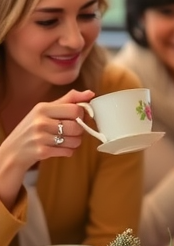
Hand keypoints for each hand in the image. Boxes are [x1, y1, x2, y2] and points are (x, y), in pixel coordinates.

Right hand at [0, 89, 94, 209]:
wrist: (12, 152)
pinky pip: (68, 152)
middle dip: (79, 131)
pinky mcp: (42, 152)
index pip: (75, 109)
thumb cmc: (32, 129)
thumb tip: (90, 93)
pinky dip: (68, 151)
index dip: (81, 115)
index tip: (78, 118)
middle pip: (77, 126)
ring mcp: (41, 137)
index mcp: (43, 108)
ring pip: (75, 140)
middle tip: (72, 131)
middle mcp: (41, 121)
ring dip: (75, 142)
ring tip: (65, 140)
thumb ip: (68, 100)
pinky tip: (59, 149)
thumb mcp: (45, 110)